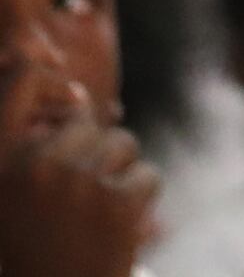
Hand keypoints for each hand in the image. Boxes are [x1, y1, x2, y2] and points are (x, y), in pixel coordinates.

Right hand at [0, 58, 156, 276]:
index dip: (49, 81)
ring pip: (122, 144)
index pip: (24, 78)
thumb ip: (29, 142)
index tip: (68, 100)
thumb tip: (77, 91)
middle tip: (79, 195)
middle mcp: (34, 166)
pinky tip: (113, 228)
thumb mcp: (8, 192)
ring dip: (116, 173)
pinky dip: (138, 199)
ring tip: (93, 212)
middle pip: (86, 120)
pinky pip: (147, 175)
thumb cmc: (29, 248)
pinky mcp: (118, 203)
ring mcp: (78, 182)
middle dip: (89, 150)